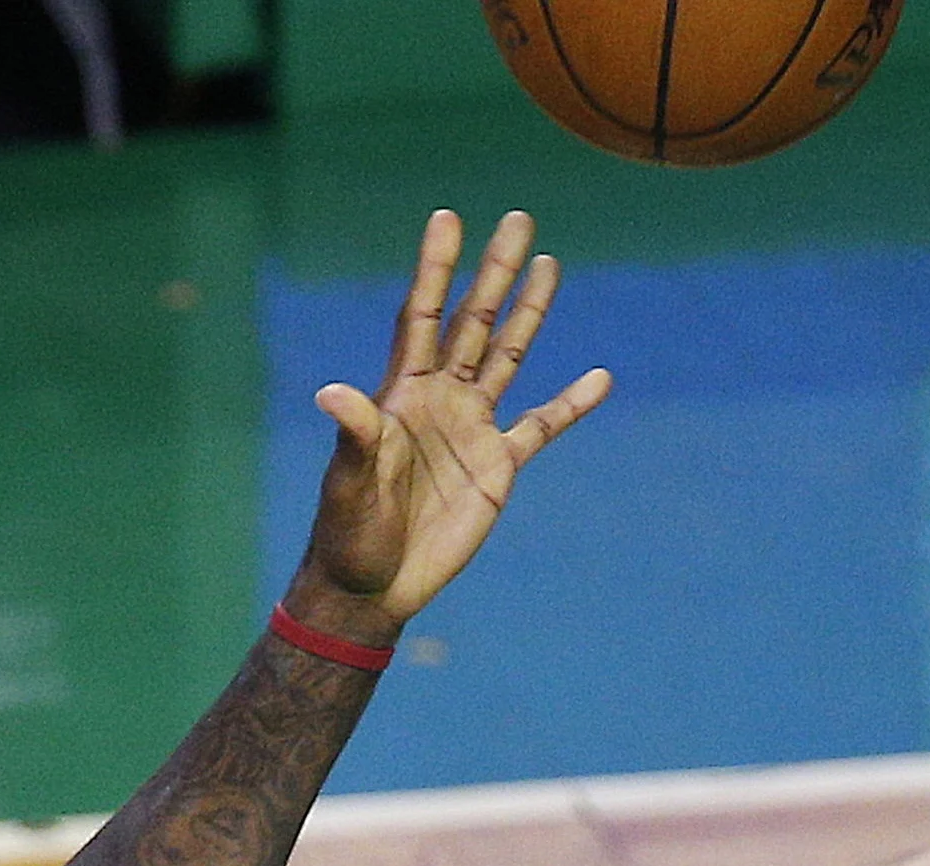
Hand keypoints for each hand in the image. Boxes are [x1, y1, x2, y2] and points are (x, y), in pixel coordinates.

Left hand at [287, 209, 613, 639]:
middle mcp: (441, 399)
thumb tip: (331, 393)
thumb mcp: (349, 481)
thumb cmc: (349, 531)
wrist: (374, 584)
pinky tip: (598, 378)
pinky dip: (570, 404)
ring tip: (549, 264)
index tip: (447, 218)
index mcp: (402, 394)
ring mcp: (472, 429)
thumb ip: (353, 435)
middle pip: (474, 322)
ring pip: (508, 357)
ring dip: (529, 313)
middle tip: (518, 219)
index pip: (422, 316)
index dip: (434, 269)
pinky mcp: (497, 467)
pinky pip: (541, 427)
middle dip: (494, 272)